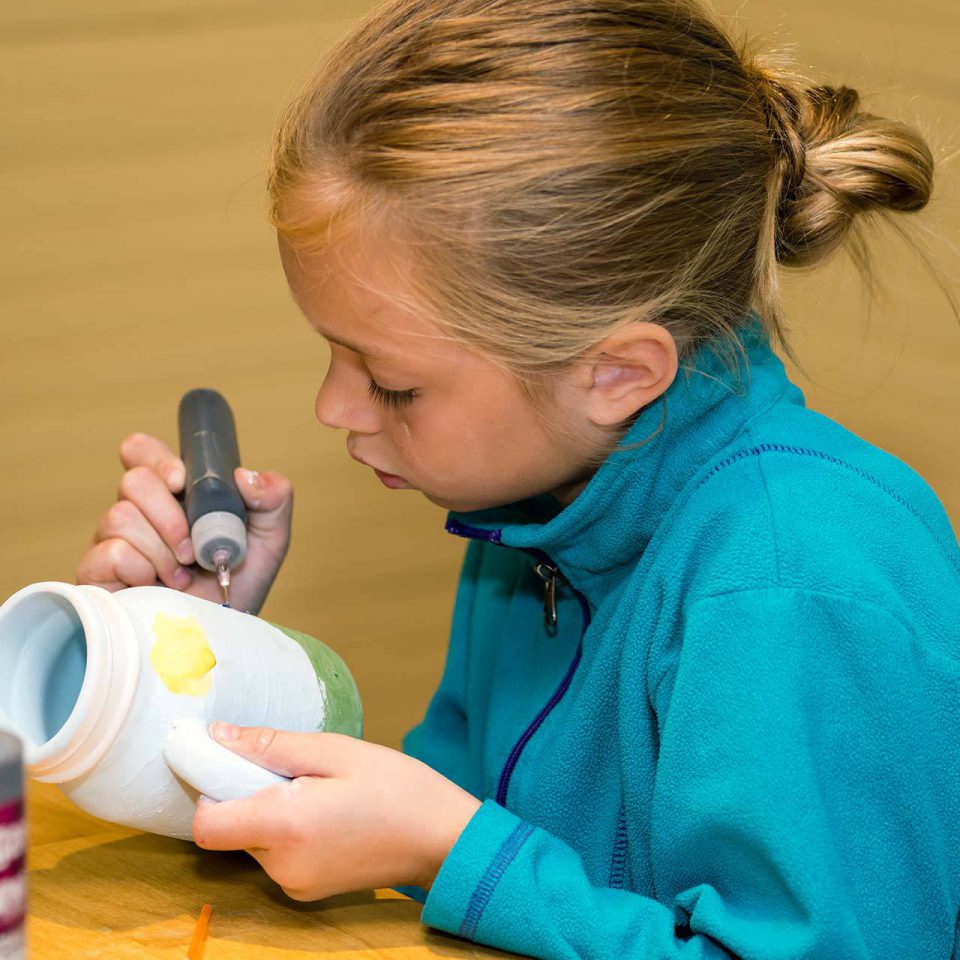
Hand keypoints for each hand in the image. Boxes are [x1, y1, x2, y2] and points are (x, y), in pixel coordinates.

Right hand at [76, 432, 292, 614]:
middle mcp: (139, 511)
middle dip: (170, 516)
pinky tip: (159, 587)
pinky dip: (143, 570)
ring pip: (120, 517)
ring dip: (163, 551)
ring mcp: (114, 540)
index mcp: (174, 493)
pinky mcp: (98, 573)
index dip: (157, 458)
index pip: (142, 452)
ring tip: (183, 576)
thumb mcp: (271, 537)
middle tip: (194, 550)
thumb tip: (244, 476)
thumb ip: (274, 497)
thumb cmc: (240, 580)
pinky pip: (110, 553)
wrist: (224, 630)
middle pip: (134, 481)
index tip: (183, 481)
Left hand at [192, 723, 482, 900]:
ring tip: (321, 789)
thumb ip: (272, 746)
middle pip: (231, 828)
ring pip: (254, 839)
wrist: (443, 840)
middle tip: (296, 768)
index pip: (206, 824)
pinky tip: (328, 812)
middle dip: (249, 793)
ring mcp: (294, 883)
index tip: (232, 760)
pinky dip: (288, 830)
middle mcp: (280, 865)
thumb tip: (217, 736)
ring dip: (271, 811)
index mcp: (285, 826)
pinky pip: (277, 854)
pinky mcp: (307, 890)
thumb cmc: (397, 787)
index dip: (209, 788)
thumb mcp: (337, 751)